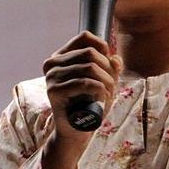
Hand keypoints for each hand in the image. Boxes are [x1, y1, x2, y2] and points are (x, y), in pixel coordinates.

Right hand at [42, 30, 122, 148]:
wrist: (76, 131)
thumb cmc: (90, 103)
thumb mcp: (104, 80)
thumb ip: (111, 66)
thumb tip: (116, 59)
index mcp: (61, 56)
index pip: (84, 37)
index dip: (102, 47)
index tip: (109, 64)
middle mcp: (52, 63)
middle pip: (90, 52)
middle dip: (108, 69)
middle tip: (113, 85)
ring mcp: (51, 77)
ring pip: (89, 67)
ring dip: (106, 81)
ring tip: (109, 93)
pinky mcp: (54, 91)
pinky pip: (84, 83)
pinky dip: (99, 89)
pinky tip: (103, 97)